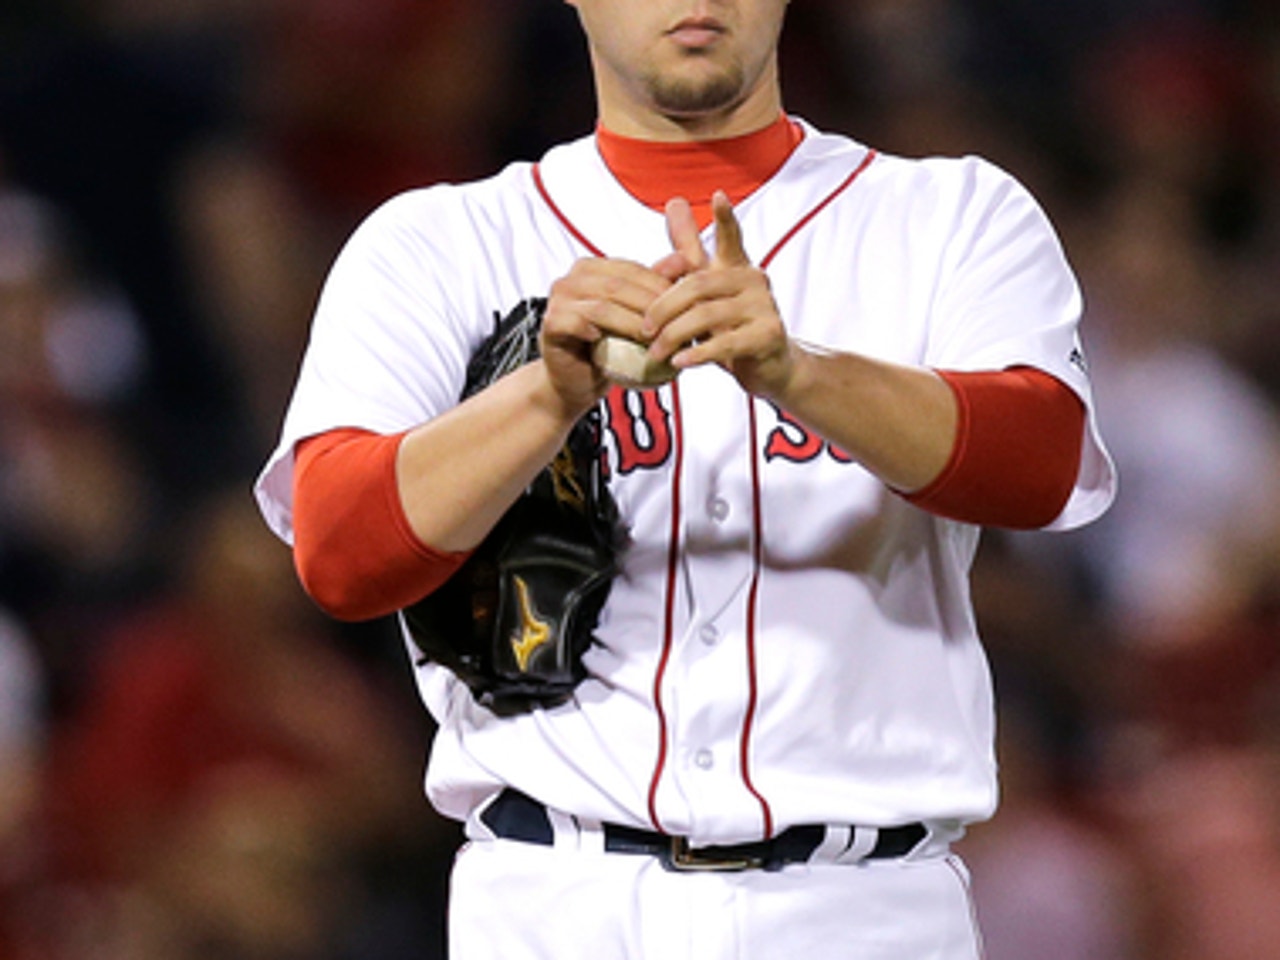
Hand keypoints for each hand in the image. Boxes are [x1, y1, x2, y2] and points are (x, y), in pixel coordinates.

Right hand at [539, 251, 690, 413]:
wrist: (577, 381)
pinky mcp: (550, 323)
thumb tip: (685, 259)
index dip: (659, 286)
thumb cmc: (607, 349)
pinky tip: (614, 343)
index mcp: (591, 269)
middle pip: (618, 286)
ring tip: (653, 339)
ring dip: (631, 323)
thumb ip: (655, 286)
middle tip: (673, 325)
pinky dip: (596, 330)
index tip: (683, 306)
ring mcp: (558, 300)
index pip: (631, 270)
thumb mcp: (635, 315)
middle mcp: (571, 279)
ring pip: (602, 306)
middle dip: (650, 306)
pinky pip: (576, 322)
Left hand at [643, 192, 795, 398]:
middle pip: (697, 284)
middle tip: (644, 328)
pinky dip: (696, 354)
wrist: (771, 367)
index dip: (725, 217)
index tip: (718, 196)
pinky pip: (724, 343)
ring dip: (674, 335)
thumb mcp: (706, 293)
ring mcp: (764, 307)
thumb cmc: (732, 328)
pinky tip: (679, 362)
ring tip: (656, 351)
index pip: (731, 237)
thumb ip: (689, 254)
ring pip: (707, 314)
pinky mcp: (768, 335)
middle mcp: (754, 280)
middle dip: (664, 307)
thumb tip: (674, 205)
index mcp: (737, 267)